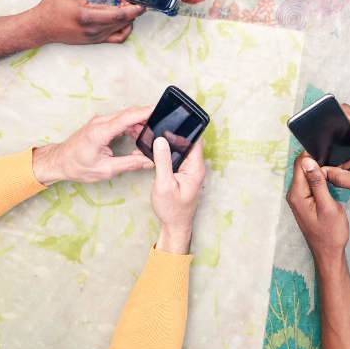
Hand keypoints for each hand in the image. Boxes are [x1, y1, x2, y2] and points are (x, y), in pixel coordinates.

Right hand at [25, 0, 144, 44]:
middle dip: (133, 10)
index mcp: (87, 16)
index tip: (142, 1)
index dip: (133, 8)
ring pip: (122, 29)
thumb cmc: (52, 5)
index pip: (118, 15)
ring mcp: (96, 38)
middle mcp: (94, 31)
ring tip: (128, 4)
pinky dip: (125, 28)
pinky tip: (124, 18)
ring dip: (130, 18)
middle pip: (123, 22)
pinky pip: (117, 38)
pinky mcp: (96, 41)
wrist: (41, 27)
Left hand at [32, 106, 154, 185]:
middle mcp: (100, 123)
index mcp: (100, 132)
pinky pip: (119, 119)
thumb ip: (129, 164)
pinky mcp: (100, 124)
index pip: (127, 118)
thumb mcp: (105, 169)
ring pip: (124, 116)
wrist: (59, 161)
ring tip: (150, 134)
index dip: (144, 112)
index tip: (158, 109)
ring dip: (138, 122)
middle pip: (128, 114)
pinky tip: (137, 134)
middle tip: (161, 124)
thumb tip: (148, 161)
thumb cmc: (77, 166)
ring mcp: (99, 121)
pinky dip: (130, 124)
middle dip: (145, 117)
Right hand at [152, 138, 206, 253]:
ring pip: (181, 149)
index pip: (194, 140)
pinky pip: (177, 157)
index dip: (182, 130)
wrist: (175, 225)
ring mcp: (190, 170)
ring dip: (169, 144)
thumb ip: (162, 161)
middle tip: (156, 128)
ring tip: (153, 137)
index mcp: (196, 167)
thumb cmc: (172, 209)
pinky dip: (167, 153)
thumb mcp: (164, 184)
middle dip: (173, 134)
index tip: (168, 123)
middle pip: (187, 142)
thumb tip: (161, 140)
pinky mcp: (183, 173)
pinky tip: (156, 151)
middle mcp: (196, 166)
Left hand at [286, 153, 348, 262]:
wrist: (329, 253)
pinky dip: (321, 177)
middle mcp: (294, 194)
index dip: (314, 154)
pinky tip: (332, 177)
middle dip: (319, 160)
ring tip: (338, 165)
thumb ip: (317, 183)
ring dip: (321, 168)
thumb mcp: (328, 206)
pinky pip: (310, 182)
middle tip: (338, 158)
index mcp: (297, 194)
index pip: (300, 164)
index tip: (330, 151)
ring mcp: (299, 197)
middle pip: (303, 167)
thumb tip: (308, 161)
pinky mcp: (305, 200)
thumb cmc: (331, 233)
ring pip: (307, 174)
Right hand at [326, 105, 349, 196]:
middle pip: (342, 120)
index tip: (316, 122)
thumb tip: (321, 172)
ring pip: (346, 130)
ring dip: (336, 140)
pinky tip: (342, 162)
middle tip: (318, 145)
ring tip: (328, 156)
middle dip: (328, 130)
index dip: (329, 113)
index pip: (345, 111)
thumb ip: (341, 178)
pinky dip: (344, 148)